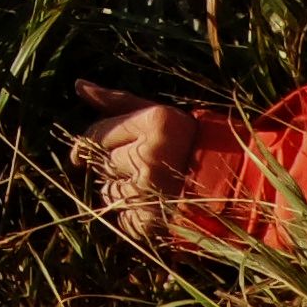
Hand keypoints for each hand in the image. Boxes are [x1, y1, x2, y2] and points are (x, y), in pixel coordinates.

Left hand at [71, 78, 251, 247]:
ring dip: (123, 190)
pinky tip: (156, 205)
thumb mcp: (158, 115)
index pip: (98, 134)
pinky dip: (133, 213)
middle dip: (117, 165)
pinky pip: (121, 217)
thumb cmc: (187, 144)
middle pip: (102, 163)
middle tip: (148, 165)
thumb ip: (116, 101)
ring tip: (154, 185)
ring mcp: (147, 191)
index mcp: (154, 124)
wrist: (228, 189)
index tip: (93, 148)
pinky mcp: (147, 221)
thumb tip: (78, 85)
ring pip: (108, 192)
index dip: (93, 141)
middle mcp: (149, 156)